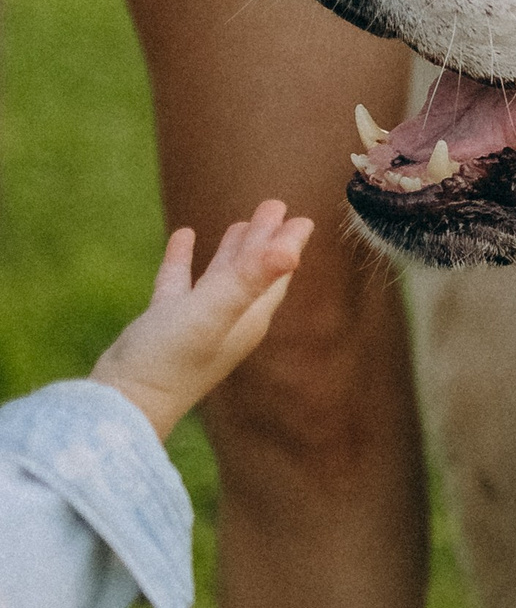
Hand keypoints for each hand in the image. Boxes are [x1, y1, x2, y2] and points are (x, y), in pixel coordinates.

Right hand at [90, 202, 314, 439]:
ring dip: (232, 250)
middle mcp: (228, 319)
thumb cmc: (172, 360)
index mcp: (249, 317)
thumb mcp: (215, 310)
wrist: (121, 403)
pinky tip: (184, 235)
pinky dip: (184, 260)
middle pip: (254, 271)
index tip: (301, 217)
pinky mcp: (164, 323)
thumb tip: (294, 249)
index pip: (276, 274)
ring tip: (241, 221)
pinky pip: (180, 283)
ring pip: (221, 277)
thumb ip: (251, 279)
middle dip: (264, 238)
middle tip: (274, 205)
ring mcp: (195, 321)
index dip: (288, 245)